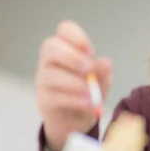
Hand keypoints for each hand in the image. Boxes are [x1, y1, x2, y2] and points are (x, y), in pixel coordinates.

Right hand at [35, 20, 111, 150]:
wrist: (75, 121)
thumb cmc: (85, 92)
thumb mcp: (100, 81)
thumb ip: (102, 72)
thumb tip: (106, 63)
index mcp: (66, 48)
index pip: (65, 30)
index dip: (77, 37)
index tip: (90, 51)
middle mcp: (50, 60)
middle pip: (50, 47)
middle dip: (72, 57)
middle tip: (90, 70)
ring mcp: (44, 80)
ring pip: (50, 74)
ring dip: (74, 82)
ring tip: (91, 91)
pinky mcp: (44, 100)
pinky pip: (54, 96)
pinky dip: (74, 99)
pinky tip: (88, 103)